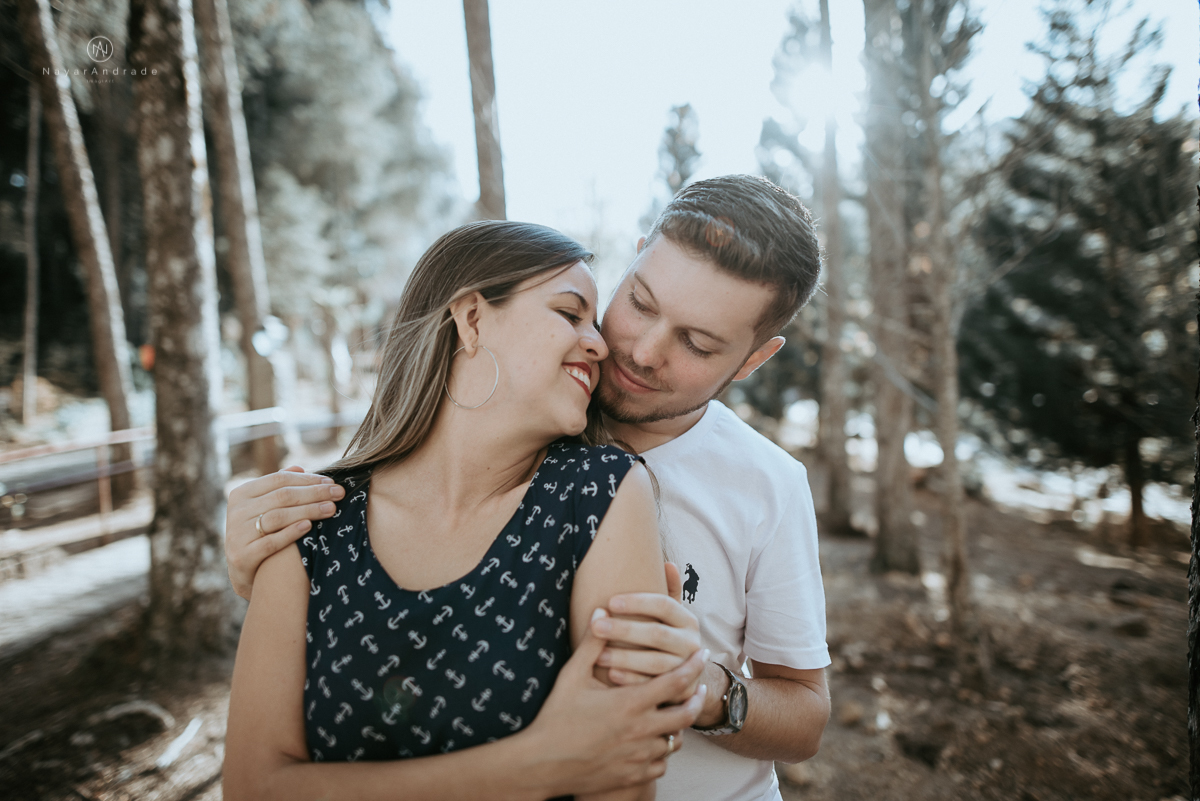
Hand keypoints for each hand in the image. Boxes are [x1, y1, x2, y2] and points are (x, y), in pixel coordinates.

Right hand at [225, 466, 344, 598]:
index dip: (307, 479)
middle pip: (281, 496)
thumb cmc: (259, 533)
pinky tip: (309, 526)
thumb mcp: (263, 508)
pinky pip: (271, 542)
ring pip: (278, 517)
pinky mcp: (242, 556)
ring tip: (331, 509)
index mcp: (241, 493)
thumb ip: (278, 488)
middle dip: (314, 493)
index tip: (331, 482)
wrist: (243, 572)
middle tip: (339, 493)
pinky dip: (291, 533)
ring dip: (308, 511)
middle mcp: (236, 511)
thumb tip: (300, 467)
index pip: (279, 479)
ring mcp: (237, 534)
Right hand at [523, 615, 707, 796]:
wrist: (543, 764)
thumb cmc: (556, 716)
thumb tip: (601, 609)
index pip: (675, 680)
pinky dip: (662, 753)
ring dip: (677, 727)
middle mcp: (641, 730)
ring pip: (675, 741)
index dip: (692, 666)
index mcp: (630, 703)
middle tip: (697, 688)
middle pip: (686, 714)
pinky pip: (661, 764)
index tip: (700, 654)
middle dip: (696, 699)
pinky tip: (654, 743)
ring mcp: (640, 756)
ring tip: (673, 715)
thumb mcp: (572, 675)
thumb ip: (591, 643)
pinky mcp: (634, 775)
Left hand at [592, 562, 703, 699]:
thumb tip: (668, 563)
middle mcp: (692, 642)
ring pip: (655, 662)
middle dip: (624, 630)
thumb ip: (669, 591)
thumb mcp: (671, 617)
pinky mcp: (680, 690)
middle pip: (657, 633)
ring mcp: (688, 668)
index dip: (637, 602)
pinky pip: (653, 685)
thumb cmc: (668, 640)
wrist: (687, 678)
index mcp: (688, 620)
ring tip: (597, 655)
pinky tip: (610, 675)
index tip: (610, 602)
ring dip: (625, 658)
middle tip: (595, 626)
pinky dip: (631, 680)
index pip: (664, 604)